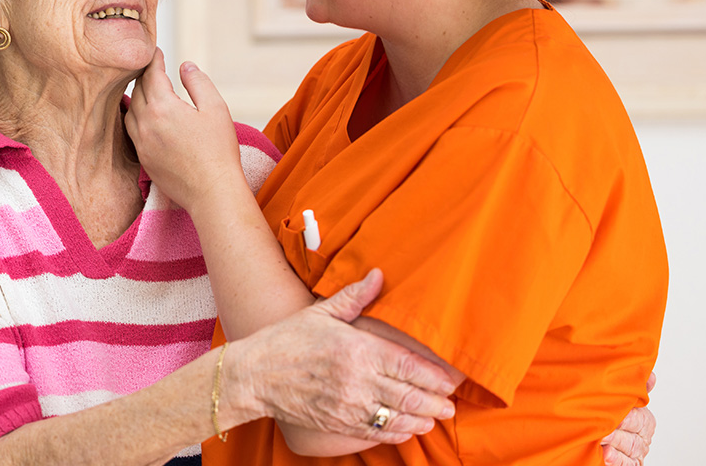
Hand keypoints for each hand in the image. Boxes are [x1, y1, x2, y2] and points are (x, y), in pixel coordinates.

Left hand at [124, 49, 246, 211]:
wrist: (211, 192)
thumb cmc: (218, 150)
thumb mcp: (215, 108)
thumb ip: (198, 82)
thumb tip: (184, 66)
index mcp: (163, 108)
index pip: (152, 75)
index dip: (155, 60)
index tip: (157, 51)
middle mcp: (145, 124)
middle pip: (137, 91)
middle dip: (144, 76)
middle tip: (151, 66)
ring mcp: (141, 143)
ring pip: (131, 111)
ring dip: (137, 96)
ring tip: (146, 88)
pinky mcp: (143, 159)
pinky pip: (132, 131)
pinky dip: (135, 117)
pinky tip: (144, 117)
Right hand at [227, 270, 456, 446]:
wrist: (254, 376)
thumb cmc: (287, 341)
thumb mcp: (321, 313)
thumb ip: (355, 296)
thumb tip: (378, 274)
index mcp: (356, 350)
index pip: (407, 365)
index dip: (434, 376)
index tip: (451, 380)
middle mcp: (357, 381)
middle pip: (409, 396)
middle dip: (435, 403)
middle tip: (451, 404)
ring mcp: (348, 405)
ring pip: (396, 418)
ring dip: (421, 419)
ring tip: (435, 417)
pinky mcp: (338, 423)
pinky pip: (376, 432)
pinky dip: (397, 433)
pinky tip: (407, 429)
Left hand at [601, 372, 656, 465]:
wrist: (606, 439)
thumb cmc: (615, 417)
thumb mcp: (626, 403)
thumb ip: (637, 391)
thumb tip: (652, 376)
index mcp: (645, 421)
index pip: (640, 420)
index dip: (628, 419)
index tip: (616, 417)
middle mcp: (642, 439)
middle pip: (632, 438)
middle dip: (617, 435)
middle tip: (602, 432)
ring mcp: (636, 454)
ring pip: (628, 453)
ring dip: (615, 449)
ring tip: (601, 443)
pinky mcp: (630, 465)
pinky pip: (625, 465)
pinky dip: (616, 461)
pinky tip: (605, 456)